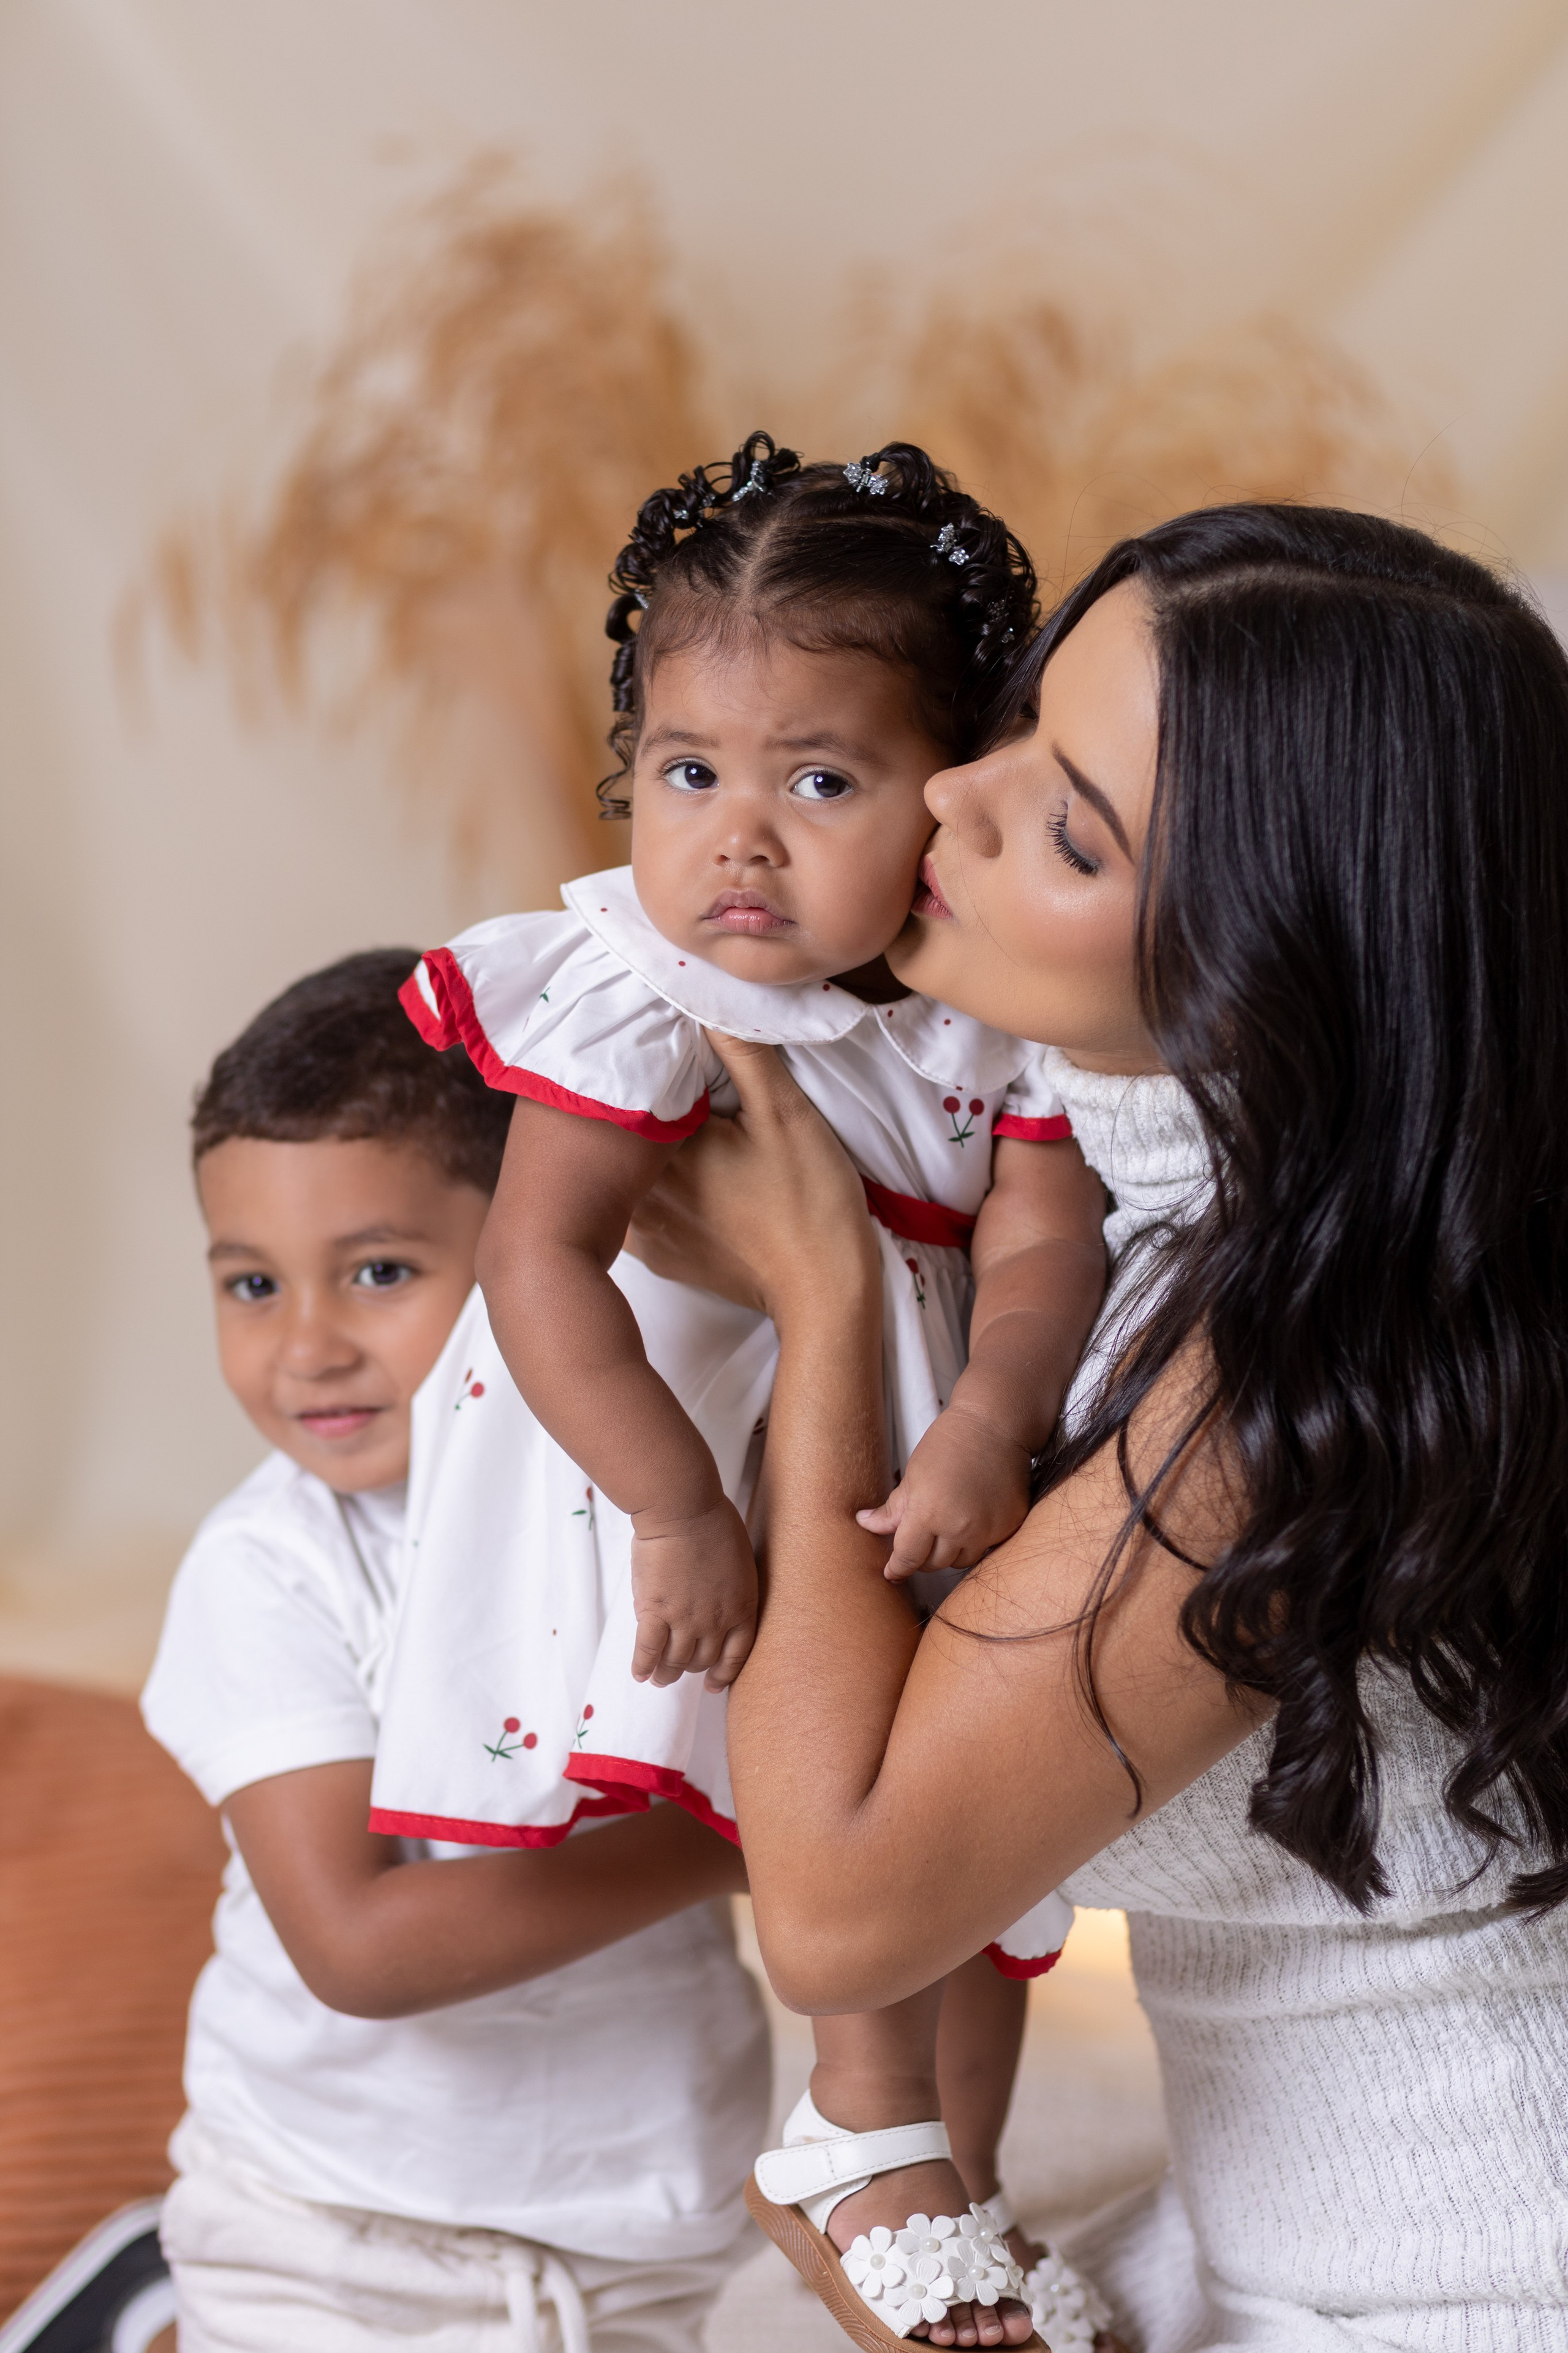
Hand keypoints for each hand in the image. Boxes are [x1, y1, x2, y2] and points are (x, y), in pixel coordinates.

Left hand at [626, 1035, 877, 1324]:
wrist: (822, 1294)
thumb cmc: (809, 1202)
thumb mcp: (784, 1113)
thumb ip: (741, 1052)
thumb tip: (705, 997)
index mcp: (662, 1147)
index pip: (636, 1087)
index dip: (651, 1061)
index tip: (668, 1045)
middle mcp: (638, 1191)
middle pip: (624, 1132)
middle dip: (640, 1105)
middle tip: (668, 1080)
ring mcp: (646, 1230)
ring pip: (624, 1173)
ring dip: (638, 1151)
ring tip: (668, 1128)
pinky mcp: (662, 1257)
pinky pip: (638, 1210)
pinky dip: (650, 1190)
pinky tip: (682, 1178)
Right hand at [631, 1495, 758, 1689]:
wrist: (683, 1510)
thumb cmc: (714, 1523)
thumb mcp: (739, 1560)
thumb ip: (731, 1588)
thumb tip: (719, 1600)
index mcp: (741, 1607)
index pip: (737, 1654)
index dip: (723, 1673)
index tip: (714, 1683)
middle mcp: (715, 1621)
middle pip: (702, 1659)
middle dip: (691, 1669)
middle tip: (680, 1671)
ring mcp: (684, 1620)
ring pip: (675, 1660)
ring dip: (666, 1674)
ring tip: (658, 1679)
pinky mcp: (655, 1612)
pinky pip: (647, 1649)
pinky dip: (642, 1665)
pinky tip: (639, 1674)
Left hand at [857, 1403, 1032, 1578]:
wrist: (993, 1425)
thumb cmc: (948, 1444)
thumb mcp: (912, 1475)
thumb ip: (892, 1509)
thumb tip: (865, 1524)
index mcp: (928, 1513)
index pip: (908, 1557)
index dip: (897, 1569)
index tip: (892, 1573)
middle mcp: (959, 1527)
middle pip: (934, 1564)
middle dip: (921, 1557)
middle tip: (918, 1542)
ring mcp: (987, 1529)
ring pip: (961, 1560)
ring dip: (948, 1552)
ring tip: (945, 1528)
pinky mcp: (1009, 1525)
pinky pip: (986, 1547)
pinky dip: (974, 1540)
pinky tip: (970, 1520)